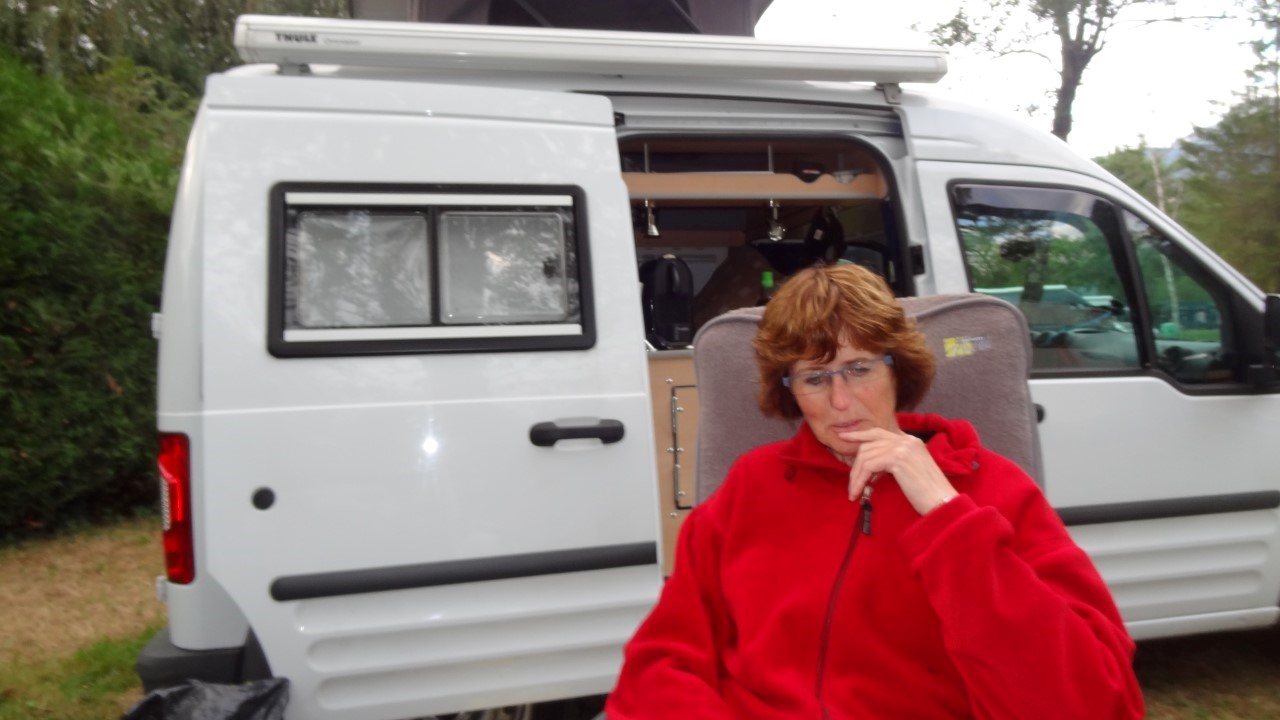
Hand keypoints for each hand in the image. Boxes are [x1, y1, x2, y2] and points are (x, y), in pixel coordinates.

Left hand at [838, 428, 957, 515]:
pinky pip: (869, 466)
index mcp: (910, 441)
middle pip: (869, 443)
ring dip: (856, 476)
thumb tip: (869, 466)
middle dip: (855, 462)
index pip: (879, 433)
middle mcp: (906, 440)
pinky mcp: (898, 458)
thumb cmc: (927, 494)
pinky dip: (860, 480)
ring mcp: (903, 447)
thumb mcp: (908, 472)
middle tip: (851, 482)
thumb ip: (891, 463)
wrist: (943, 503)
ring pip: (866, 456)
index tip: (843, 437)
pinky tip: (859, 492)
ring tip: (854, 492)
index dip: (859, 435)